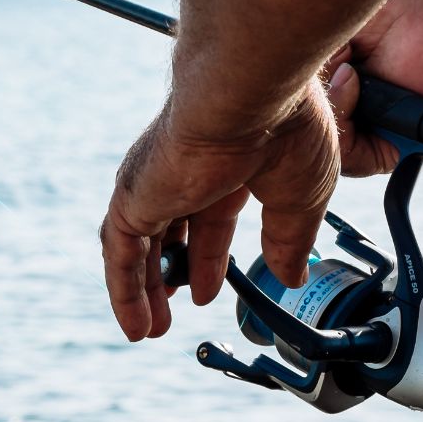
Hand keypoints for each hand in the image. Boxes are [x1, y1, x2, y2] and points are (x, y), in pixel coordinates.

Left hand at [100, 81, 337, 340]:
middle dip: (169, 274)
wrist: (250, 92)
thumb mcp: (302, 199)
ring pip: (139, 247)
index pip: (210, 220)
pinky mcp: (134, 197)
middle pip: (168, 233)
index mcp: (228, 165)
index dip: (208, 258)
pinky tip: (134, 324)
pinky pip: (120, 253)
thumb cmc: (286, 128)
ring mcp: (156, 184)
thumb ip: (290, 239)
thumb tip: (292, 276)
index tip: (207, 291)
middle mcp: (186, 172)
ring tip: (148, 330)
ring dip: (142, 290)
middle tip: (171, 311)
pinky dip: (124, 291)